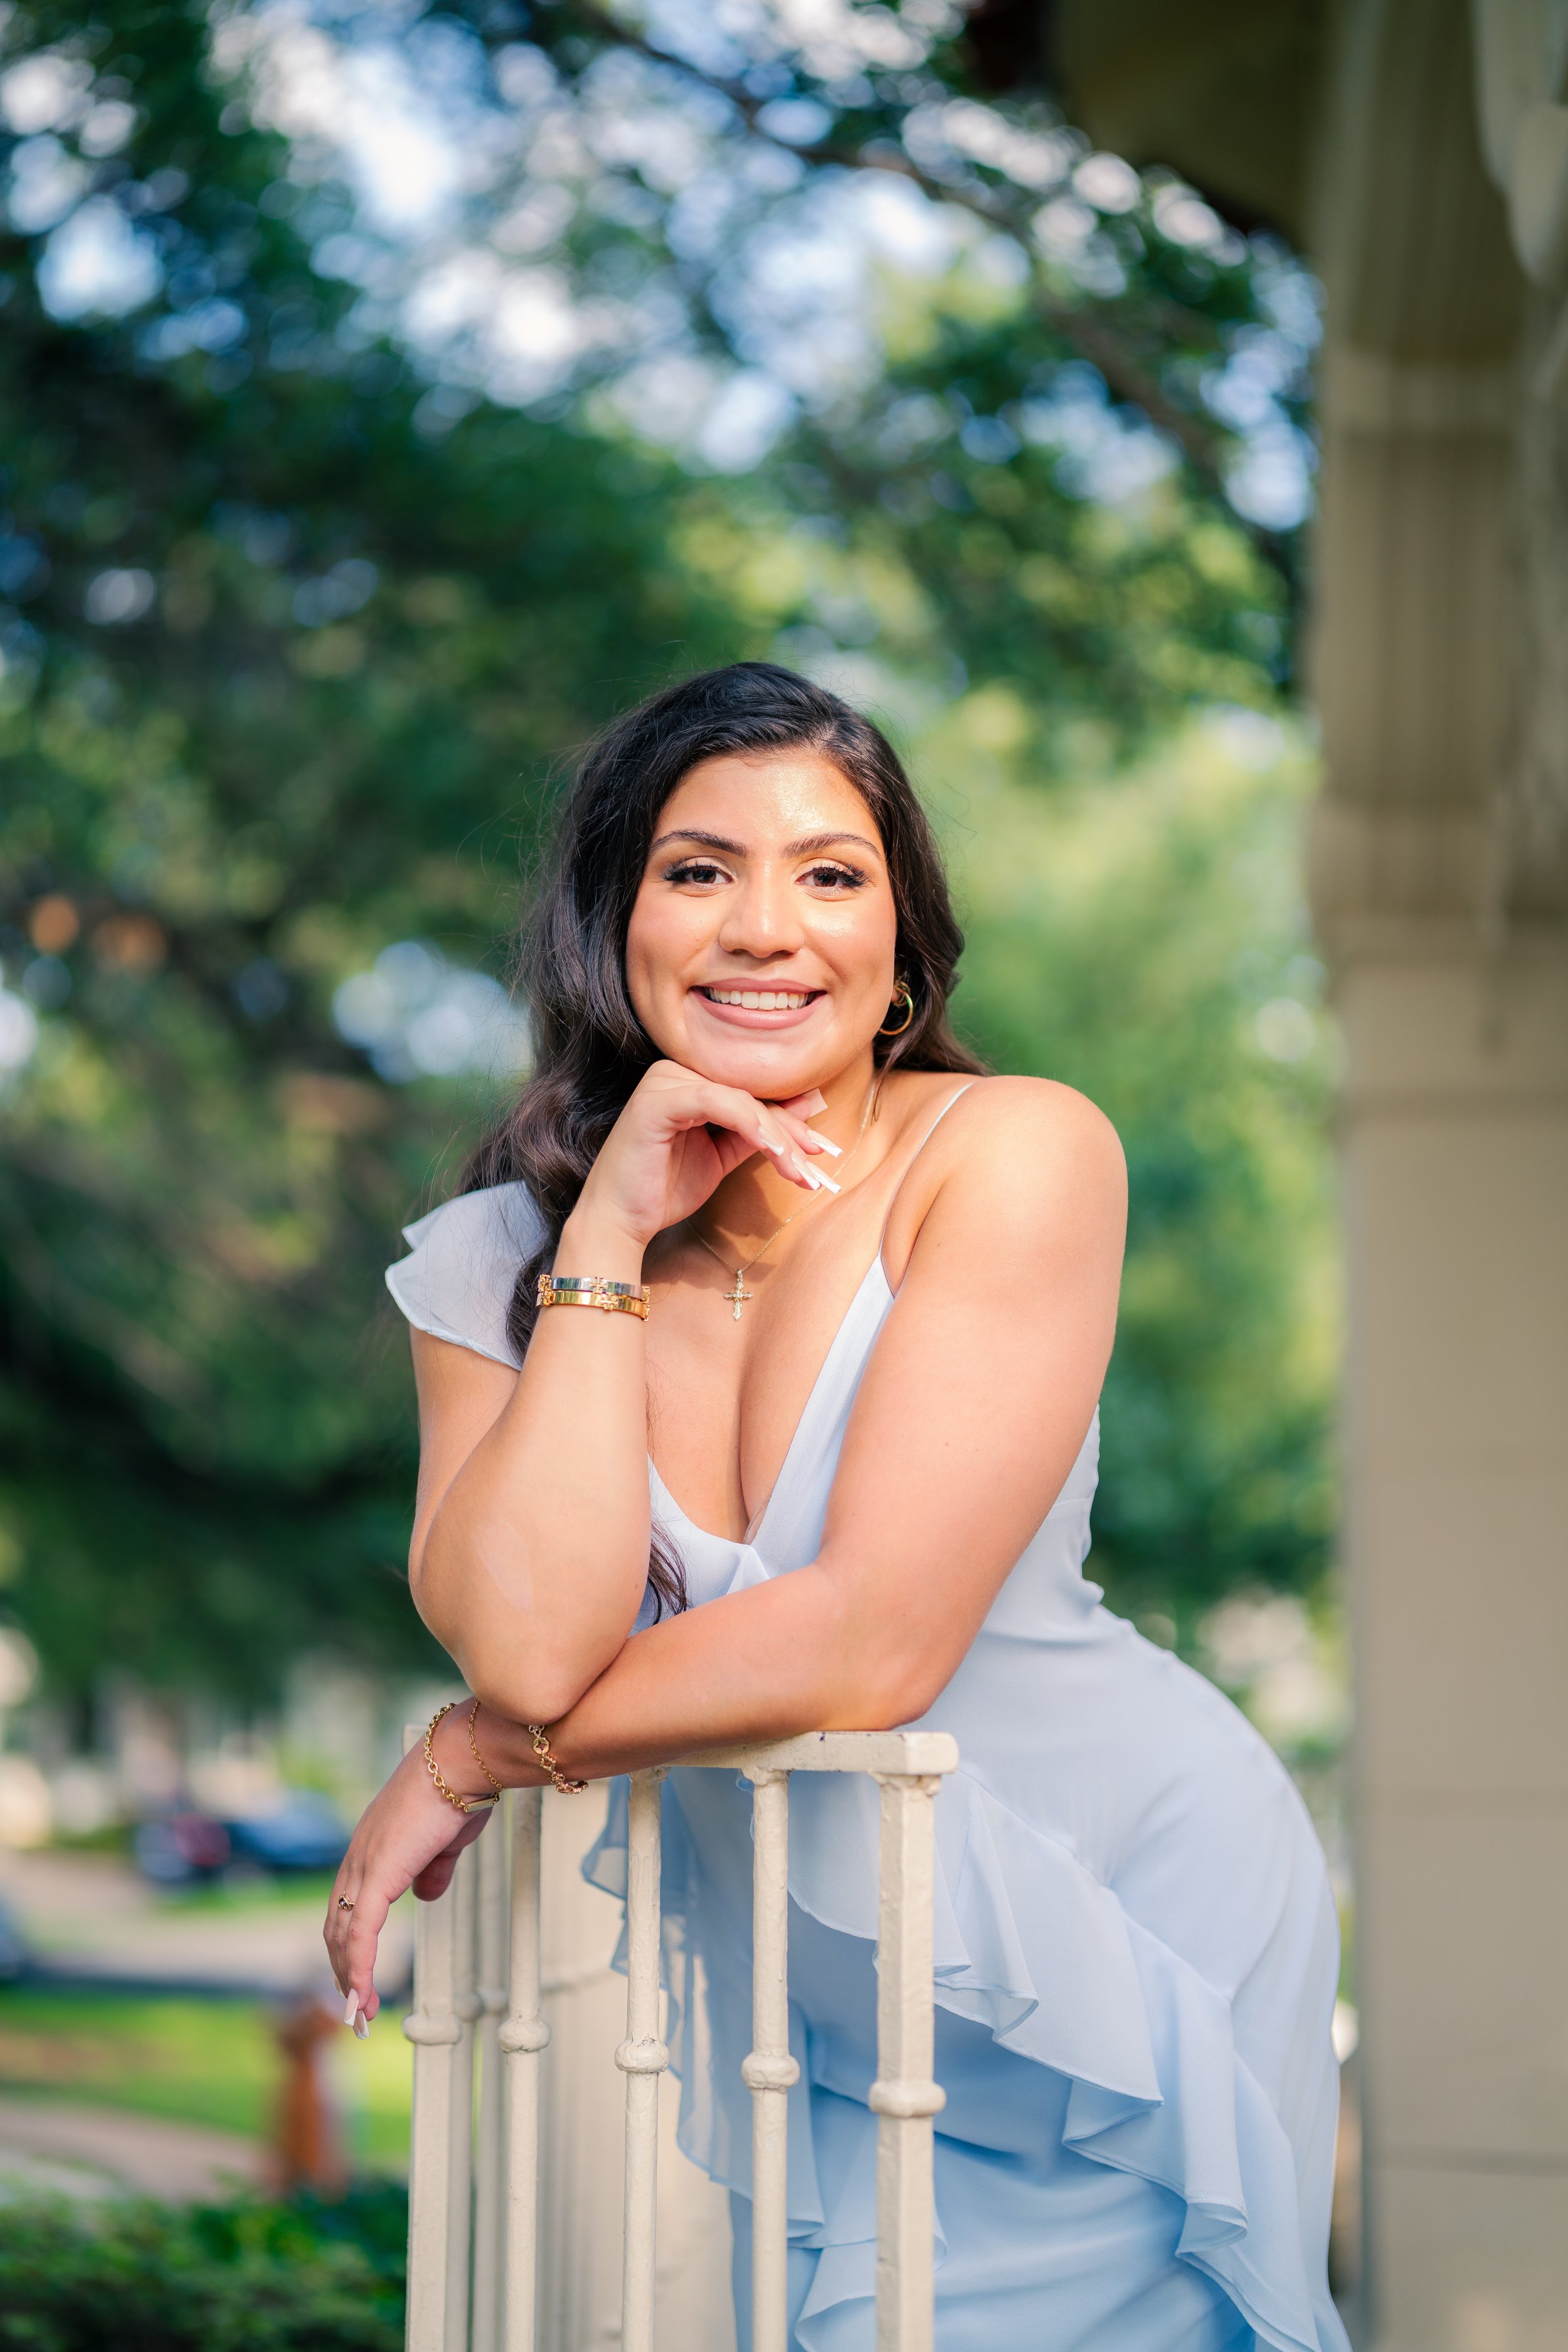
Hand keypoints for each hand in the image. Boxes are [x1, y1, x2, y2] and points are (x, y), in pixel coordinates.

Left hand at [324, 1743, 492, 2027]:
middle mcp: (357, 1859)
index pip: (346, 1909)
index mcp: (370, 1851)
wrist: (460, 1762)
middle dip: (343, 1972)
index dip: (349, 1948)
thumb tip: (426, 1895)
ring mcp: (363, 1865)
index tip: (357, 1980)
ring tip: (359, 2014)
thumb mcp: (443, 1842)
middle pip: (336, 1928)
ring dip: (349, 1979)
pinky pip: (361, 1931)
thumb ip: (431, 1870)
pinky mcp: (377, 1873)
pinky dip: (358, 1967)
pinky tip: (362, 1994)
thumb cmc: (458, 1790)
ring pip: (343, 1935)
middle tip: (354, 2010)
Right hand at [571, 1061, 833, 1249]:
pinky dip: (752, 1126)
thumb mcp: (722, 1156)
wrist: (619, 1221)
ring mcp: (664, 1081)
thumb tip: (810, 1103)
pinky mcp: (658, 1099)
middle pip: (750, 1096)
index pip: (750, 1095)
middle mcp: (674, 1070)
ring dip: (779, 1138)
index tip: (824, 1151)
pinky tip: (776, 1153)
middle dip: (793, 1133)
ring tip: (802, 1172)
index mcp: (687, 1078)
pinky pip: (718, 1103)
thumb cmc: (664, 1189)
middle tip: (823, 1163)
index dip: (792, 1122)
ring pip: (741, 1101)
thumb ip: (759, 1131)